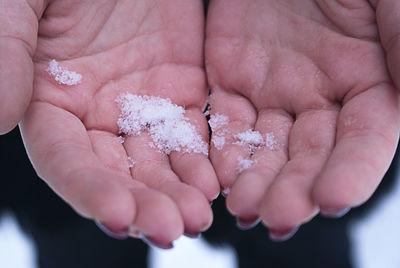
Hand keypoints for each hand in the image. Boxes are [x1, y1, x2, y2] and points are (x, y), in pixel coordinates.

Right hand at [15, 0, 218, 246]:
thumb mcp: (23, 2)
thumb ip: (7, 53)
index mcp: (51, 100)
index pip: (67, 161)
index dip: (90, 191)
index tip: (119, 218)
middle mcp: (97, 115)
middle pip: (118, 173)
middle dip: (144, 204)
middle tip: (172, 230)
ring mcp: (141, 106)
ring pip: (160, 162)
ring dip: (178, 193)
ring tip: (198, 217)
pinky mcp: (180, 91)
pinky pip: (193, 135)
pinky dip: (203, 162)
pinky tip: (214, 184)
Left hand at [205, 0, 399, 239]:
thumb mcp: (389, 0)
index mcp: (368, 82)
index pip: (364, 141)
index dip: (352, 172)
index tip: (333, 200)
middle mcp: (320, 98)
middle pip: (309, 156)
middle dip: (294, 189)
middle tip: (277, 218)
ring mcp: (272, 93)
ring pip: (264, 149)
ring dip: (254, 182)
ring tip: (245, 210)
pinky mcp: (229, 81)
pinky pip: (224, 124)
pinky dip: (222, 153)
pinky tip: (218, 180)